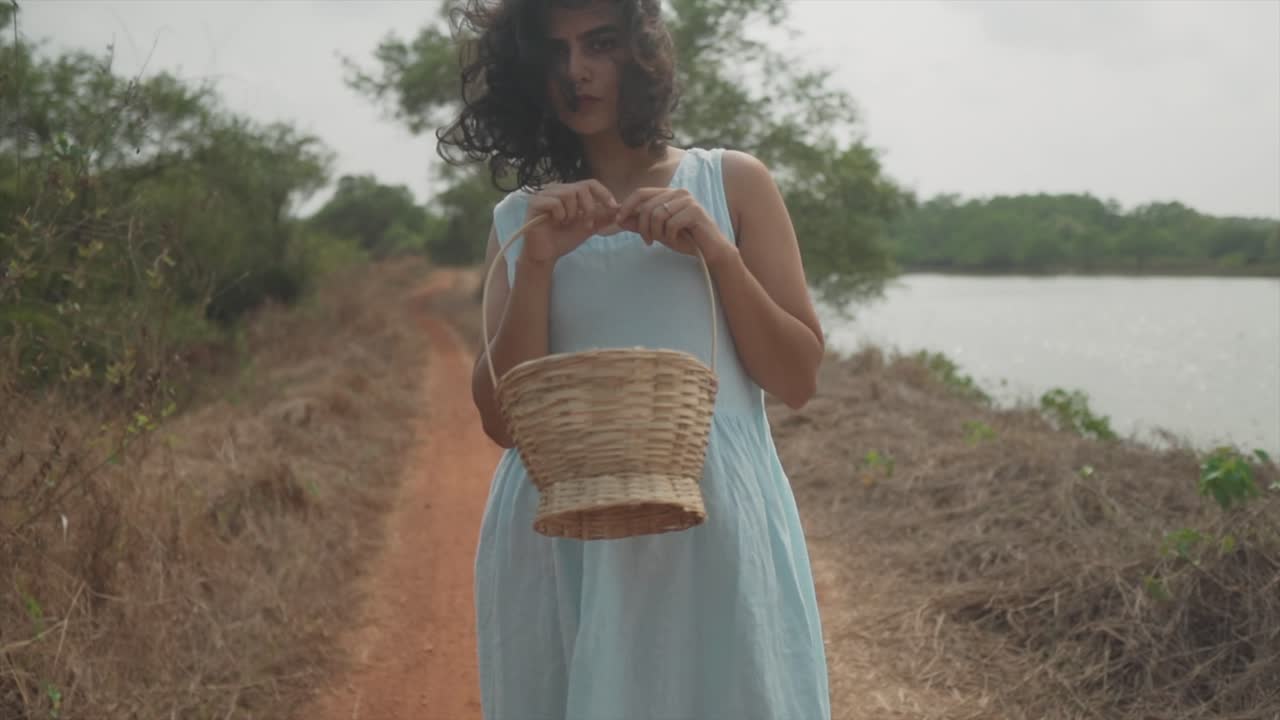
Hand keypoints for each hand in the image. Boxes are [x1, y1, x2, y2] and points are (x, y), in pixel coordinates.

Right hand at [521, 180, 620, 265]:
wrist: (546, 254)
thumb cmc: (563, 239)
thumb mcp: (588, 227)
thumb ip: (602, 217)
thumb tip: (619, 208)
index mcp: (569, 191)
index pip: (590, 183)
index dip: (603, 193)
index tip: (613, 207)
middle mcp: (556, 189)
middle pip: (581, 188)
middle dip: (588, 208)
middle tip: (586, 224)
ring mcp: (544, 194)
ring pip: (568, 194)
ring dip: (572, 213)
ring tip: (566, 223)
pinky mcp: (534, 203)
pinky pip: (555, 202)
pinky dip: (560, 215)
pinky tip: (556, 223)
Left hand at [615, 187, 733, 267]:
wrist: (709, 250)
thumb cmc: (685, 239)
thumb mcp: (658, 232)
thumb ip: (639, 224)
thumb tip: (618, 219)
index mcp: (668, 194)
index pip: (641, 193)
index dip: (627, 206)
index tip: (618, 220)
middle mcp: (678, 192)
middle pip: (647, 206)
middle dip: (643, 227)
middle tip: (647, 241)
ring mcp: (687, 200)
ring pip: (658, 215)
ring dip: (658, 233)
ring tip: (665, 240)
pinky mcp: (695, 211)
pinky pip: (671, 223)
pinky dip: (671, 236)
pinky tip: (678, 240)